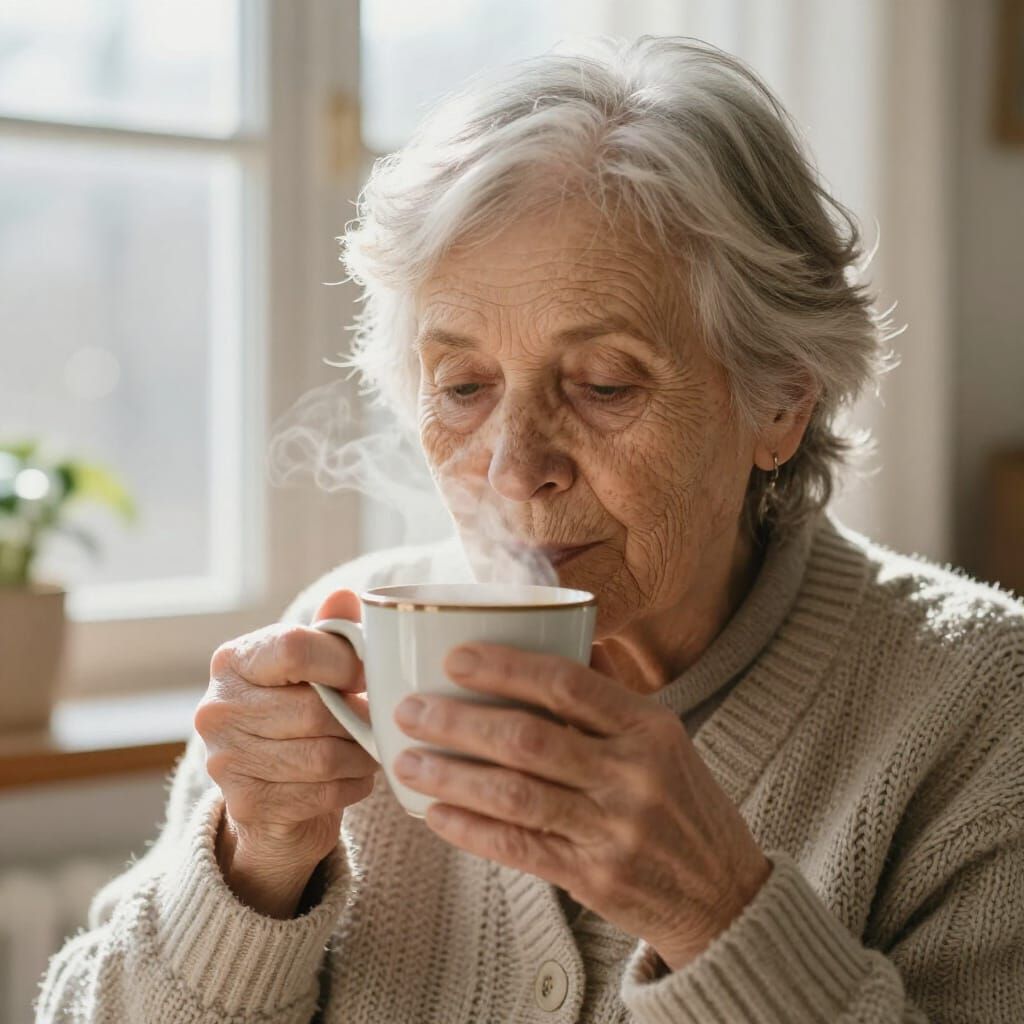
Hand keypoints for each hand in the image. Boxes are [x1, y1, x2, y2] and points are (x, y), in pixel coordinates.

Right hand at [194, 589, 378, 917]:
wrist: (270, 795)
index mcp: (233, 661)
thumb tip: (346, 596)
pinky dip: (353, 784)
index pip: (294, 648)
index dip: (343, 661)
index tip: (368, 674)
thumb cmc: (296, 714)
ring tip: (371, 747)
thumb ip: (328, 634)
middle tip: (379, 719)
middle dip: (359, 717)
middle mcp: (217, 709)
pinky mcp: (246, 804)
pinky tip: (357, 776)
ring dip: (361, 755)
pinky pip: (322, 793)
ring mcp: (226, 761)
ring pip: (323, 756)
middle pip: (314, 710)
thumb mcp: (309, 668)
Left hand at [391, 643, 770, 967]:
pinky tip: (435, 814)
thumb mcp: (665, 742)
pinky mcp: (595, 878)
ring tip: (405, 761)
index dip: (505, 668)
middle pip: (530, 740)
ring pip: (515, 796)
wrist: (726, 896)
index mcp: (650, 728)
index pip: (568, 685)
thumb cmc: (683, 805)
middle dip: (459, 723)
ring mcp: (614, 830)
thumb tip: (559, 641)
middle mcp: (634, 775)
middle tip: (409, 710)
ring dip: (452, 776)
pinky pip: (520, 849)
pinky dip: (471, 830)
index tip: (453, 658)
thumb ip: (609, 701)